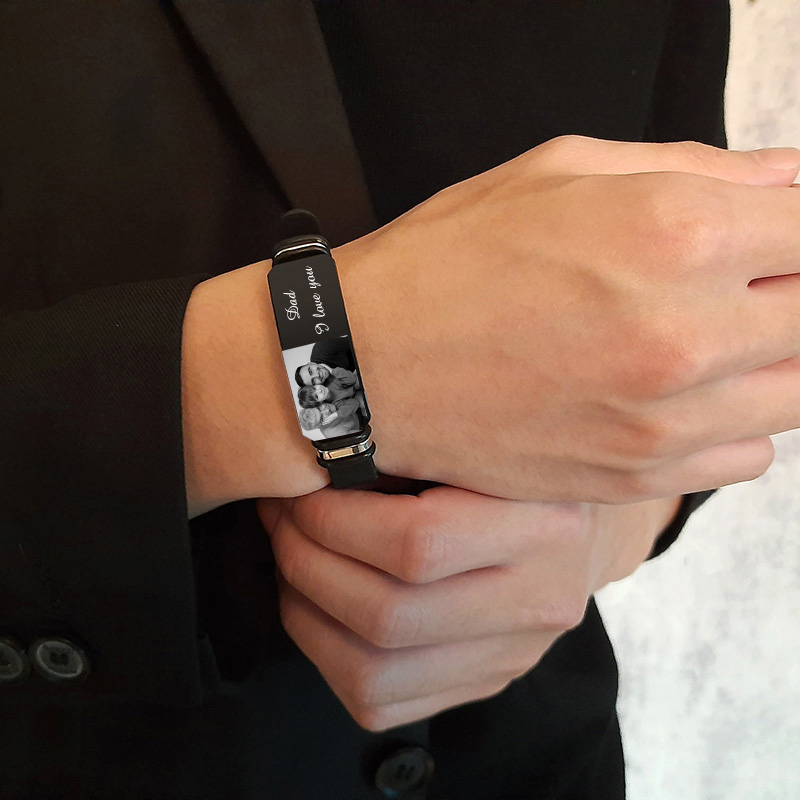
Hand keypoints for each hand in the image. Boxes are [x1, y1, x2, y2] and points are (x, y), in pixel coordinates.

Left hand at [257, 485, 680, 730]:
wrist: (582, 527)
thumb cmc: (520, 469)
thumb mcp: (489, 438)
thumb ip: (418, 446)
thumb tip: (315, 456)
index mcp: (547, 527)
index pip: (419, 543)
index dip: (335, 521)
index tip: (300, 492)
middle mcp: (537, 603)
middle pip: (388, 615)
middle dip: (306, 563)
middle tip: (281, 519)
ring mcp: (511, 658)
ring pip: (374, 673)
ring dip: (305, 614)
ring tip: (289, 560)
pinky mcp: (483, 684)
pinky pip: (381, 703)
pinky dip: (325, 656)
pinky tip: (315, 607)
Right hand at [336, 136, 799, 502]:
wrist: (365, 367)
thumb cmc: (445, 262)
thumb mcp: (556, 170)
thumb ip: (691, 165)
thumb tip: (785, 180)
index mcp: (673, 234)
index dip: (797, 227)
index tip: (772, 234)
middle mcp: (683, 336)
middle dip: (787, 290)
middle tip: (736, 280)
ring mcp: (663, 422)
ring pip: (796, 394)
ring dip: (767, 359)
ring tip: (702, 337)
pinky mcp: (636, 477)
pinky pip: (749, 458)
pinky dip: (733, 424)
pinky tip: (676, 398)